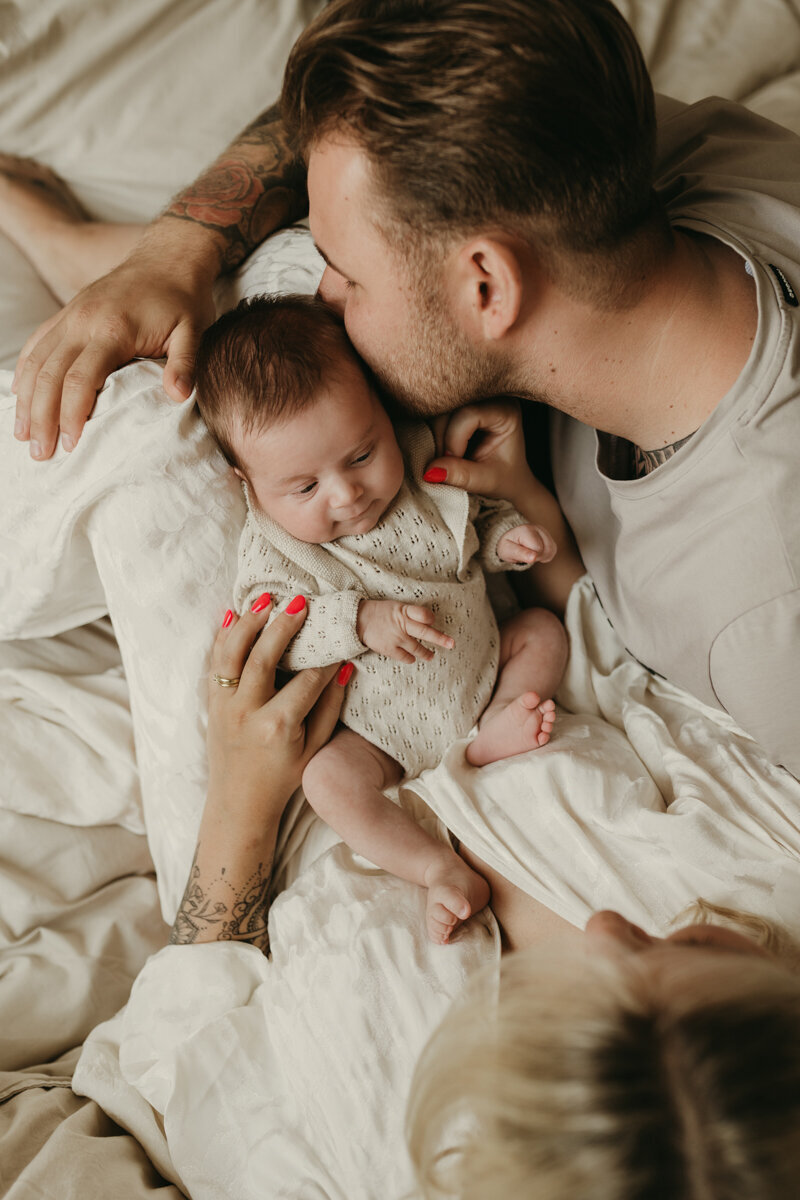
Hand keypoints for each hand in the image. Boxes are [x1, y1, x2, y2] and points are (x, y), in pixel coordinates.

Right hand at [12, 225, 218, 459]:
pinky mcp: (67, 313)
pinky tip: (19, 397)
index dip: (72, 415)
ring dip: (26, 400)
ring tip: (23, 436)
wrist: (168, 257)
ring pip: (36, 361)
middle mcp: (83, 321)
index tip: (72, 445)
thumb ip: (185, 363)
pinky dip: (24, 372)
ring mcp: (70, 316)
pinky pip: (36, 344)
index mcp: (112, 329)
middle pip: (50, 375)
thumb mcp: (193, 330)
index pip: (81, 379)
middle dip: (42, 418)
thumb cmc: (183, 299)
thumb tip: (178, 395)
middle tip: (41, 454)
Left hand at [208, 596, 346, 812]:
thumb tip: (344, 667)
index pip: (305, 681)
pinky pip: (214, 663)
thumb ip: (330, 706)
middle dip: (282, 627)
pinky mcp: (211, 703)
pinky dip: (222, 637)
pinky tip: (233, 614)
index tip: (339, 644)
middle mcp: (245, 713)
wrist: (239, 802)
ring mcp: (223, 707)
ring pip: (231, 655)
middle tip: (300, 602)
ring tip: (265, 599)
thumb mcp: (315, 747)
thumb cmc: (283, 776)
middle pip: (262, 658)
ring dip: (248, 623)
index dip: (325, 660)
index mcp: (276, 727)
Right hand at [356, 599, 454, 663]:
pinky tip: (412, 658)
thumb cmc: (379, 613)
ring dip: (426, 653)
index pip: (422, 614)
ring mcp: (396, 638)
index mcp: (403, 611)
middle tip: (451, 644)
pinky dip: (411, 658)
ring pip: (417, 648)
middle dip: (440, 639)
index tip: (433, 621)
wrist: (357, 620)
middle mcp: (402, 624)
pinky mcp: (389, 649)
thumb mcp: (395, 607)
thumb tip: (427, 622)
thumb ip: (410, 614)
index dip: (430, 618)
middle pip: (425, 632)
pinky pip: (406, 657)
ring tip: (431, 656)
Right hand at [425, 399, 534, 507]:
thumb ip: (461, 475)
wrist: (508, 478)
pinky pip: (434, 413)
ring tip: (445, 458)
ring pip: (437, 409)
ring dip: (434, 436)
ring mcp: (471, 397)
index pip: (468, 413)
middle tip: (445, 462)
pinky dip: (432, 433)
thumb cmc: (504, 479)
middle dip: (440, 438)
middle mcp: (490, 396)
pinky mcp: (457, 404)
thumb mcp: (486, 482)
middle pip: (448, 407)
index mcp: (505, 411)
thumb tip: (429, 471)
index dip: (454, 440)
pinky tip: (442, 449)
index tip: (455, 462)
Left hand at [497, 522, 557, 565]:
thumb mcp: (508, 551)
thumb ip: (520, 554)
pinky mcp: (548, 536)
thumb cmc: (508, 546)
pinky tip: (536, 553)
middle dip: (536, 556)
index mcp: (526, 529)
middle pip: (547, 549)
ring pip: (551, 550)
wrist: (510, 540)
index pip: (538, 548)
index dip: (530, 556)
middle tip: (524, 553)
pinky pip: (553, 550)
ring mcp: (544, 531)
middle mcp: (537, 527)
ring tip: (530, 553)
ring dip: (541, 556)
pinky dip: (545, 555)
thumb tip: (533, 558)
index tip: (520, 552)